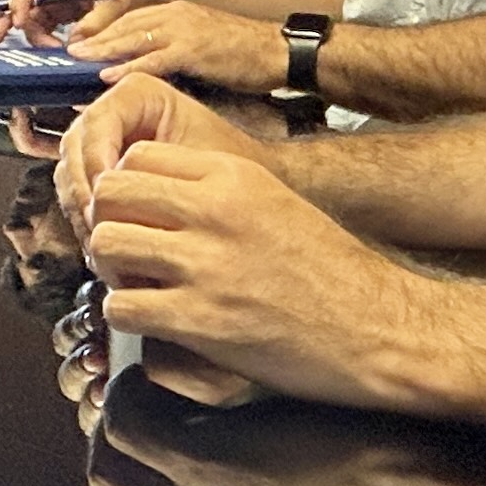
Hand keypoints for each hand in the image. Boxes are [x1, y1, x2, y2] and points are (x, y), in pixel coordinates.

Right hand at [0, 0, 148, 45]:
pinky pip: (52, 27)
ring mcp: (66, 0)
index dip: (19, 2)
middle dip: (8, 21)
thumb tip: (74, 44)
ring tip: (47, 55)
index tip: (20, 23)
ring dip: (34, 37)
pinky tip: (54, 54)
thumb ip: (97, 22)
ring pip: (36, 18)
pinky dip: (48, 40)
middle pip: (25, 3)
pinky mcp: (73, 13)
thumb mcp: (121, 1)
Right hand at [53, 68, 272, 231]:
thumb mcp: (194, 159)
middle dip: (83, 188)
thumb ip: (149, 165)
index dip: (95, 158)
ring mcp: (104, 141)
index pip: (97, 122)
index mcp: (138, 93)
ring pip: (70, 171)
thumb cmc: (231, 167)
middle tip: (96, 223)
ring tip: (99, 238)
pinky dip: (83, 216)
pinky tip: (100, 242)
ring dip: (79, 206)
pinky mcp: (101, 170)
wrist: (247, 189)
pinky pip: (77, 191)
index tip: (106, 193)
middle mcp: (114, 111)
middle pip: (75, 146)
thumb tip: (104, 184)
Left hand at [70, 0, 289, 86]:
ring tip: (78, 61)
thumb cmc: (246, 53)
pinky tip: (109, 76)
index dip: (106, 30)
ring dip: (104, 50)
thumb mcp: (204, 42)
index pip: (133, 17)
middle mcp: (177, 14)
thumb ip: (175, 49)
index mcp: (178, 11)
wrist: (282, 51)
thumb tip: (149, 65)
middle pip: (126, 23)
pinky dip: (129, 66)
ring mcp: (186, 30)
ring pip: (134, 37)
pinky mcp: (195, 49)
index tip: (84, 43)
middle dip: (96, 37)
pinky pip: (155, 58)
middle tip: (69, 52)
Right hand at [84, 380, 445, 485]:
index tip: (127, 426)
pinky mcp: (205, 465)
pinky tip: (155, 365)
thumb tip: (184, 451)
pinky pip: (130, 422)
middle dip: (103, 443)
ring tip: (138, 380)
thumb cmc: (359, 465)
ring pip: (107, 461)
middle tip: (122, 398)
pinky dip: (132, 391)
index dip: (116, 469)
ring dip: (113, 414)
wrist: (409, 472)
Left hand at [86, 139, 437, 409]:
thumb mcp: (273, 202)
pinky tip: (153, 320)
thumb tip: (151, 197)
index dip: (127, 189)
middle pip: (111, 193)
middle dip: (108, 223)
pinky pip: (121, 305)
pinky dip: (126, 316)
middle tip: (127, 252)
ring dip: (112, 270)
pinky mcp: (200, 319)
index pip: (137, 156)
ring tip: (138, 286)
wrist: (379, 328)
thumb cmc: (330, 271)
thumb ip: (214, 192)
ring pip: (106, 245)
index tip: (138, 216)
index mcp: (233, 176)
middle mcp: (214, 211)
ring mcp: (205, 264)